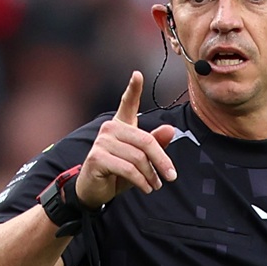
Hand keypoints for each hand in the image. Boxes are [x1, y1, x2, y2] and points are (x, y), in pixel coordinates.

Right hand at [76, 72, 177, 208]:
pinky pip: (127, 169)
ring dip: (151, 175)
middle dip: (162, 161)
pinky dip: (141, 181)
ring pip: (138, 158)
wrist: (95, 191)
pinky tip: (146, 188)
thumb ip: (155, 145)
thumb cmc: (119, 173)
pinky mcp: (97, 158)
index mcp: (121, 125)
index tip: (137, 74)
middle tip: (171, 177)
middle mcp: (110, 128)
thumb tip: (170, 130)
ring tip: (155, 186)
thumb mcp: (141, 160)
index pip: (127, 103)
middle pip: (145, 141)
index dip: (133, 89)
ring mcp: (102, 142)